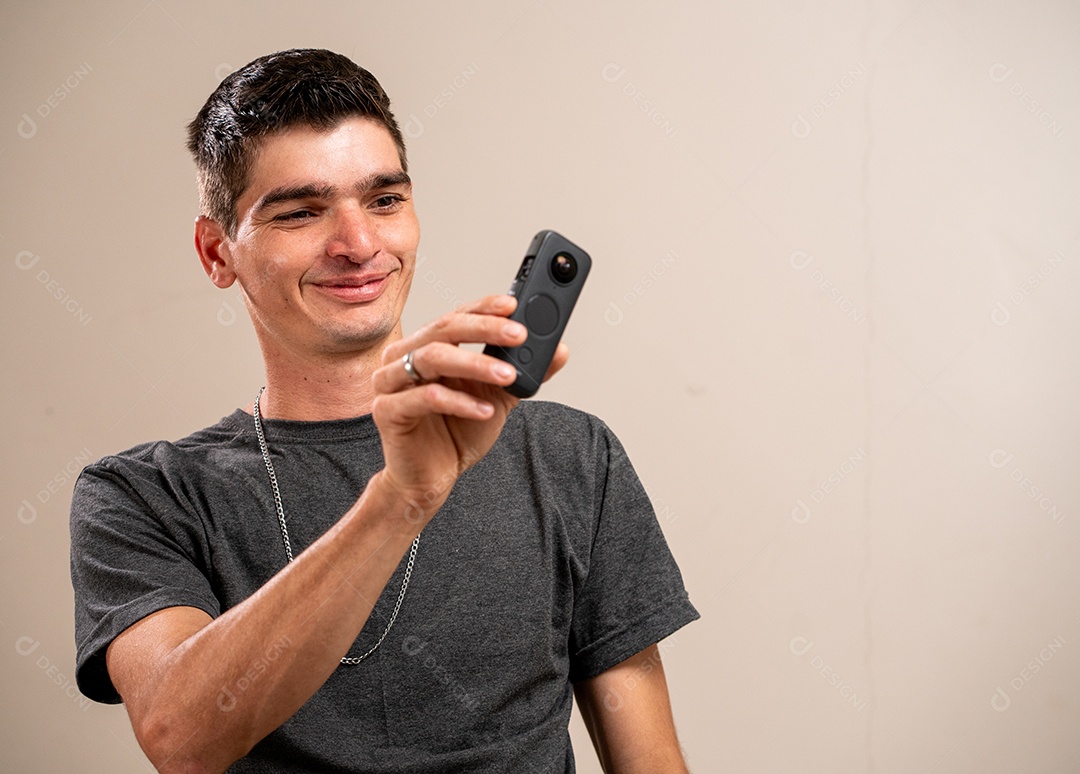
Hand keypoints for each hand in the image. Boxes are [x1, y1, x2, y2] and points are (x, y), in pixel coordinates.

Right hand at [371, 294, 567, 520]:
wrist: (431, 478)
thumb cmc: (456, 433)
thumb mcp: (498, 398)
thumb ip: (522, 373)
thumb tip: (560, 350)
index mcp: (426, 346)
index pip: (456, 316)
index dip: (484, 308)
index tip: (514, 304)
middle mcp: (403, 357)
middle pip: (443, 330)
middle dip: (485, 329)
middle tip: (518, 334)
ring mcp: (389, 383)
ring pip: (432, 358)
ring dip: (475, 364)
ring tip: (508, 375)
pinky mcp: (387, 412)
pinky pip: (425, 398)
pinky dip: (459, 402)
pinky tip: (485, 411)